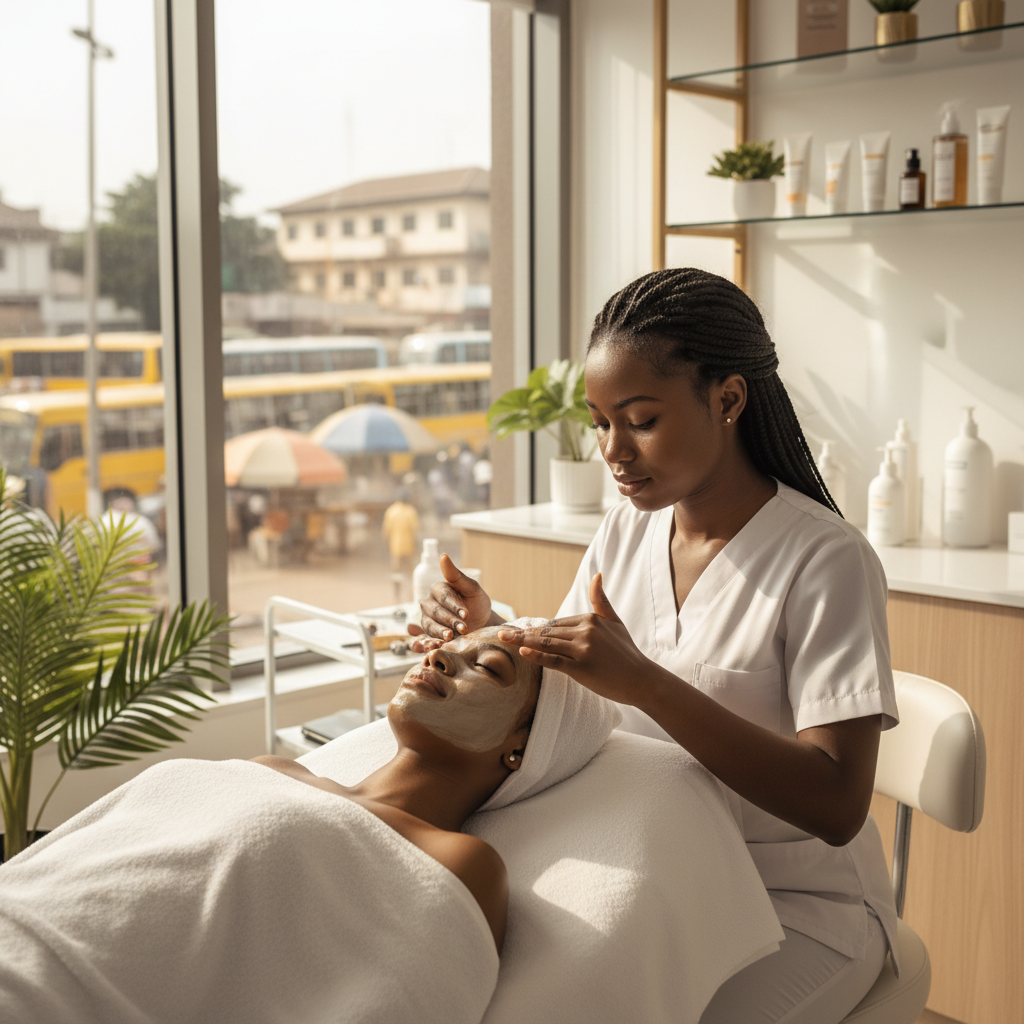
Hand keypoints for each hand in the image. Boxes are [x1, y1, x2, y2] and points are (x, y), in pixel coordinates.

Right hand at [408, 553, 496, 649]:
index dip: (454, 605)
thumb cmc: (476, 603)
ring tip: (451, 637)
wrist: (481, 625)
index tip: (466, 614)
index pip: (443, 596)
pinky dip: (425, 643)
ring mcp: (427, 619)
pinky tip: (434, 646)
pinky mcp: (427, 635)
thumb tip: (443, 556)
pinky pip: (421, 639)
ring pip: (428, 625)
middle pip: (435, 612)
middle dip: (450, 620)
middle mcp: (429, 603)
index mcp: (438, 589)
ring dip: (440, 632)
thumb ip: (457, 575)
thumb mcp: (472, 589)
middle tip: (464, 628)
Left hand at [497, 574, 651, 704]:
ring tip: (504, 639)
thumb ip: (601, 600)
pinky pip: (554, 660)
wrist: (642, 680)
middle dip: (523, 633)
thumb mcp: (614, 622)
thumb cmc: (627, 653)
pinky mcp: (582, 667)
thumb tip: (596, 574)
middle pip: (547, 632)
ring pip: (547, 644)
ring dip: (522, 641)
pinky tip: (522, 651)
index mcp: (590, 619)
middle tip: (502, 633)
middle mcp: (586, 631)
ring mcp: (583, 649)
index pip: (556, 624)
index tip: (517, 630)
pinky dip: (537, 655)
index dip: (536, 630)